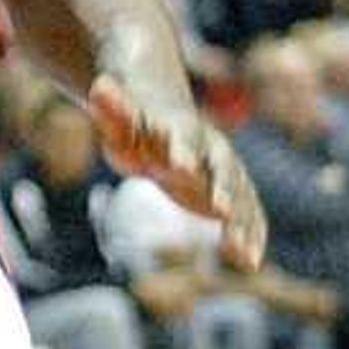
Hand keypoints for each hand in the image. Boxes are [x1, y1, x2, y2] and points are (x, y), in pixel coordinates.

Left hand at [89, 74, 265, 273]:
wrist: (170, 129)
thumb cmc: (139, 129)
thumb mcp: (121, 122)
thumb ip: (112, 109)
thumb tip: (97, 87)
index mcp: (182, 130)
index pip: (181, 138)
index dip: (180, 151)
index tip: (179, 167)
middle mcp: (212, 150)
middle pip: (222, 168)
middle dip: (223, 187)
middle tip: (222, 210)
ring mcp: (227, 173)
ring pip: (241, 196)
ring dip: (242, 223)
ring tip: (244, 256)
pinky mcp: (234, 194)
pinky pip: (248, 214)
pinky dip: (251, 235)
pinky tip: (250, 261)